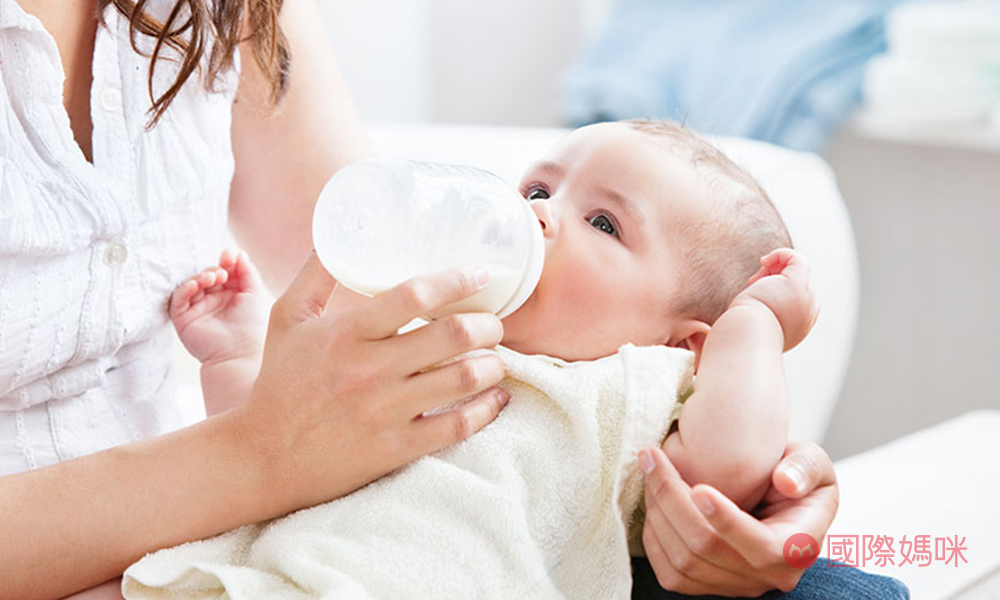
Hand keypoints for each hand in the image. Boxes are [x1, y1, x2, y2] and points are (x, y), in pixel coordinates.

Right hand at [169, 249, 267, 363]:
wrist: (239, 353)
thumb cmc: (250, 326)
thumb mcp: (254, 293)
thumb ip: (247, 271)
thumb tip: (237, 252)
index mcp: (229, 296)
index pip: (223, 273)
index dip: (225, 263)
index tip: (229, 256)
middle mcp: (212, 302)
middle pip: (206, 276)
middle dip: (213, 270)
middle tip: (222, 273)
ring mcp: (197, 310)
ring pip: (191, 284)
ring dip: (201, 277)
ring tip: (214, 278)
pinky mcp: (183, 319)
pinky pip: (178, 299)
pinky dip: (185, 288)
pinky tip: (196, 284)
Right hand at [235, 252, 510, 513]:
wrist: (263, 458)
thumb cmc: (280, 383)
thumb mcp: (286, 319)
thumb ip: (315, 275)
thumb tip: (335, 232)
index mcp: (347, 332)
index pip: (414, 295)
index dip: (457, 281)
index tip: (480, 275)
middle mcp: (369, 369)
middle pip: (452, 335)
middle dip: (487, 325)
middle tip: (493, 323)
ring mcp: (385, 411)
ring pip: (463, 379)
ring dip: (493, 365)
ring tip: (496, 358)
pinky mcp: (396, 449)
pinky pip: (457, 426)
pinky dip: (486, 409)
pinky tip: (495, 397)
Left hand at [639, 441, 838, 595]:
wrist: (778, 498)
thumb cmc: (795, 476)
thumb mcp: (813, 462)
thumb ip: (805, 467)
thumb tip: (786, 483)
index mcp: (798, 548)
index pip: (761, 546)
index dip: (726, 520)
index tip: (698, 487)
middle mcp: (767, 575)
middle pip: (707, 549)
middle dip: (671, 499)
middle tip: (652, 457)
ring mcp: (736, 585)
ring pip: (682, 561)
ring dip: (657, 511)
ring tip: (650, 469)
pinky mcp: (708, 585)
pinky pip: (670, 572)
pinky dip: (653, 534)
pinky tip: (652, 499)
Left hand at [731, 248, 818, 350]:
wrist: (746, 337)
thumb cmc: (742, 336)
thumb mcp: (755, 328)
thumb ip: (761, 319)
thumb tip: (748, 311)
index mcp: (801, 325)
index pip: (796, 297)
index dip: (776, 289)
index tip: (756, 296)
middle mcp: (809, 312)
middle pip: (796, 282)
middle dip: (774, 278)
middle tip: (753, 285)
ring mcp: (807, 297)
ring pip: (796, 270)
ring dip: (774, 269)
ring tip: (755, 281)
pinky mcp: (799, 283)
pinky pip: (796, 258)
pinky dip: (780, 254)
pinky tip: (763, 262)